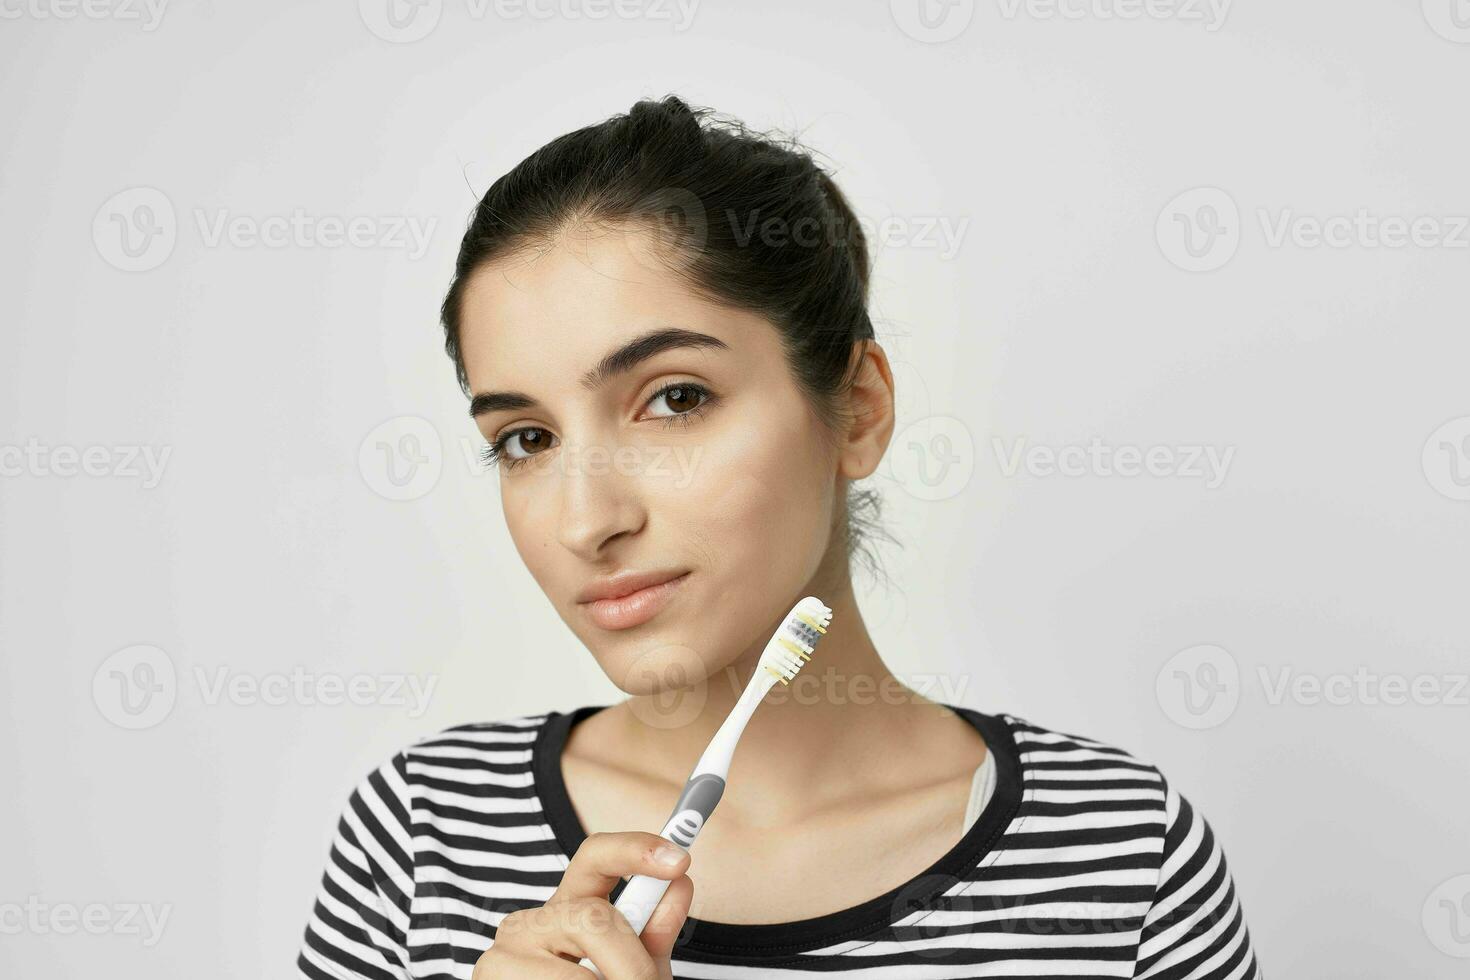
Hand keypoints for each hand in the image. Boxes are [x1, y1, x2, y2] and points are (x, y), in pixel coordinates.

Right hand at [472, 831, 693, 978]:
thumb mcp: (632, 967)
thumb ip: (655, 931)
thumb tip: (679, 884)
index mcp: (567, 908)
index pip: (595, 855)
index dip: (636, 849)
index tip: (678, 860)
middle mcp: (528, 923)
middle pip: (594, 917)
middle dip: (633, 963)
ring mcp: (503, 955)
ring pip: (578, 972)